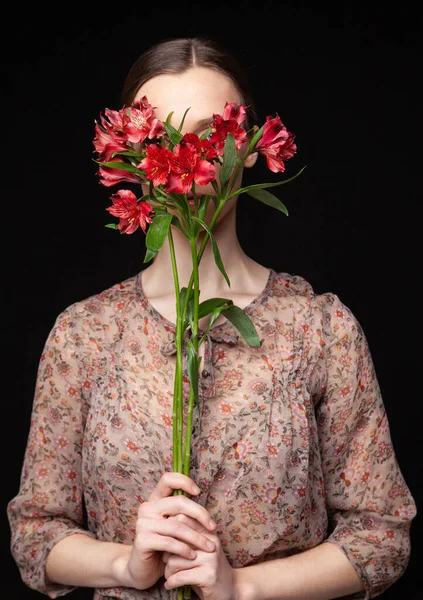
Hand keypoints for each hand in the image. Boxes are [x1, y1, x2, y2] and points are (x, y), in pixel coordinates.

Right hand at [114, 472, 216, 589]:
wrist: (142, 569)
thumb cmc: (163, 546)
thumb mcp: (173, 527)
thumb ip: (183, 515)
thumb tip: (206, 511)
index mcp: (155, 500)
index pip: (167, 480)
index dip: (184, 481)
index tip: (198, 492)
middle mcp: (147, 508)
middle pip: (178, 502)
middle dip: (200, 514)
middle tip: (213, 527)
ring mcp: (143, 523)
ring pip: (177, 526)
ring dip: (197, 538)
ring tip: (209, 546)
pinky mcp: (142, 540)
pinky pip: (170, 542)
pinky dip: (185, 549)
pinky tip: (192, 555)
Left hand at [162, 513, 236, 599]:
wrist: (230, 589)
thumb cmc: (208, 569)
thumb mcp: (200, 550)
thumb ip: (187, 539)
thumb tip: (162, 529)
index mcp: (207, 533)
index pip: (182, 520)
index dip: (168, 531)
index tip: (164, 542)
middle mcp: (210, 543)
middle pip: (174, 542)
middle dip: (166, 555)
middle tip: (166, 564)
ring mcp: (210, 559)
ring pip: (174, 561)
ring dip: (168, 572)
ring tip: (169, 576)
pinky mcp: (208, 576)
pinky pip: (179, 577)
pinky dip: (171, 583)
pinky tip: (170, 585)